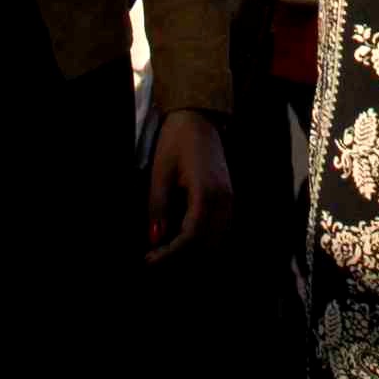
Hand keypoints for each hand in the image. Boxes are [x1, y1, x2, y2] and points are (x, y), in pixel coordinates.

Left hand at [141, 108, 233, 261]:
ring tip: (165, 254)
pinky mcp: (229, 198)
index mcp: (206, 192)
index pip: (192, 237)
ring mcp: (230, 199)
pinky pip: (220, 231)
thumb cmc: (176, 140)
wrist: (199, 117)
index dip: (170, 254)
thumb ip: (158, 207)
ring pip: (217, 241)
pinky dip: (203, 243)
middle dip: (180, 259)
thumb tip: (155, 239)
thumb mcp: (160, 172)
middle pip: (207, 245)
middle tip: (154, 261)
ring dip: (193, 253)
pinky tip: (181, 242)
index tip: (149, 261)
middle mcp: (224, 199)